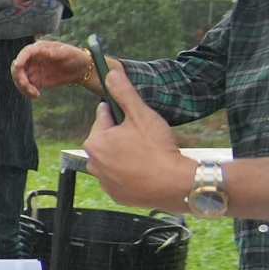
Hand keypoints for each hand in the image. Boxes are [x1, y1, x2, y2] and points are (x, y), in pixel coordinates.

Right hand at [10, 39, 92, 98]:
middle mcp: (33, 59)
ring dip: (22, 86)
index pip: (26, 52)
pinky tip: (36, 95)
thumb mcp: (68, 53)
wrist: (80, 70)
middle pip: (17, 66)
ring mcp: (32, 70)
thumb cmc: (75, 57)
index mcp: (40, 48)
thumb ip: (56, 52)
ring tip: (34, 93)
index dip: (20, 58)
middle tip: (26, 85)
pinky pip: (25, 86)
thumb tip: (43, 51)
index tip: (18, 66)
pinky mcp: (35, 80)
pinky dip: (27, 92)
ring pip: (19, 77)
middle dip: (18, 76)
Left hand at [83, 69, 191, 209]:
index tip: (135, 117)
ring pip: (114, 160)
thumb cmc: (156, 148)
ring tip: (147, 154)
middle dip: (123, 136)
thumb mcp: (141, 114)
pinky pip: (122, 179)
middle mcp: (93, 163)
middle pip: (108, 140)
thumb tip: (110, 73)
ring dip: (126, 155)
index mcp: (94, 142)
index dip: (122, 114)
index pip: (104, 117)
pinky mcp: (117, 195)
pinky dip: (131, 174)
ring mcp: (104, 182)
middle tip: (145, 138)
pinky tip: (146, 170)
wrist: (174, 184)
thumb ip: (124, 93)